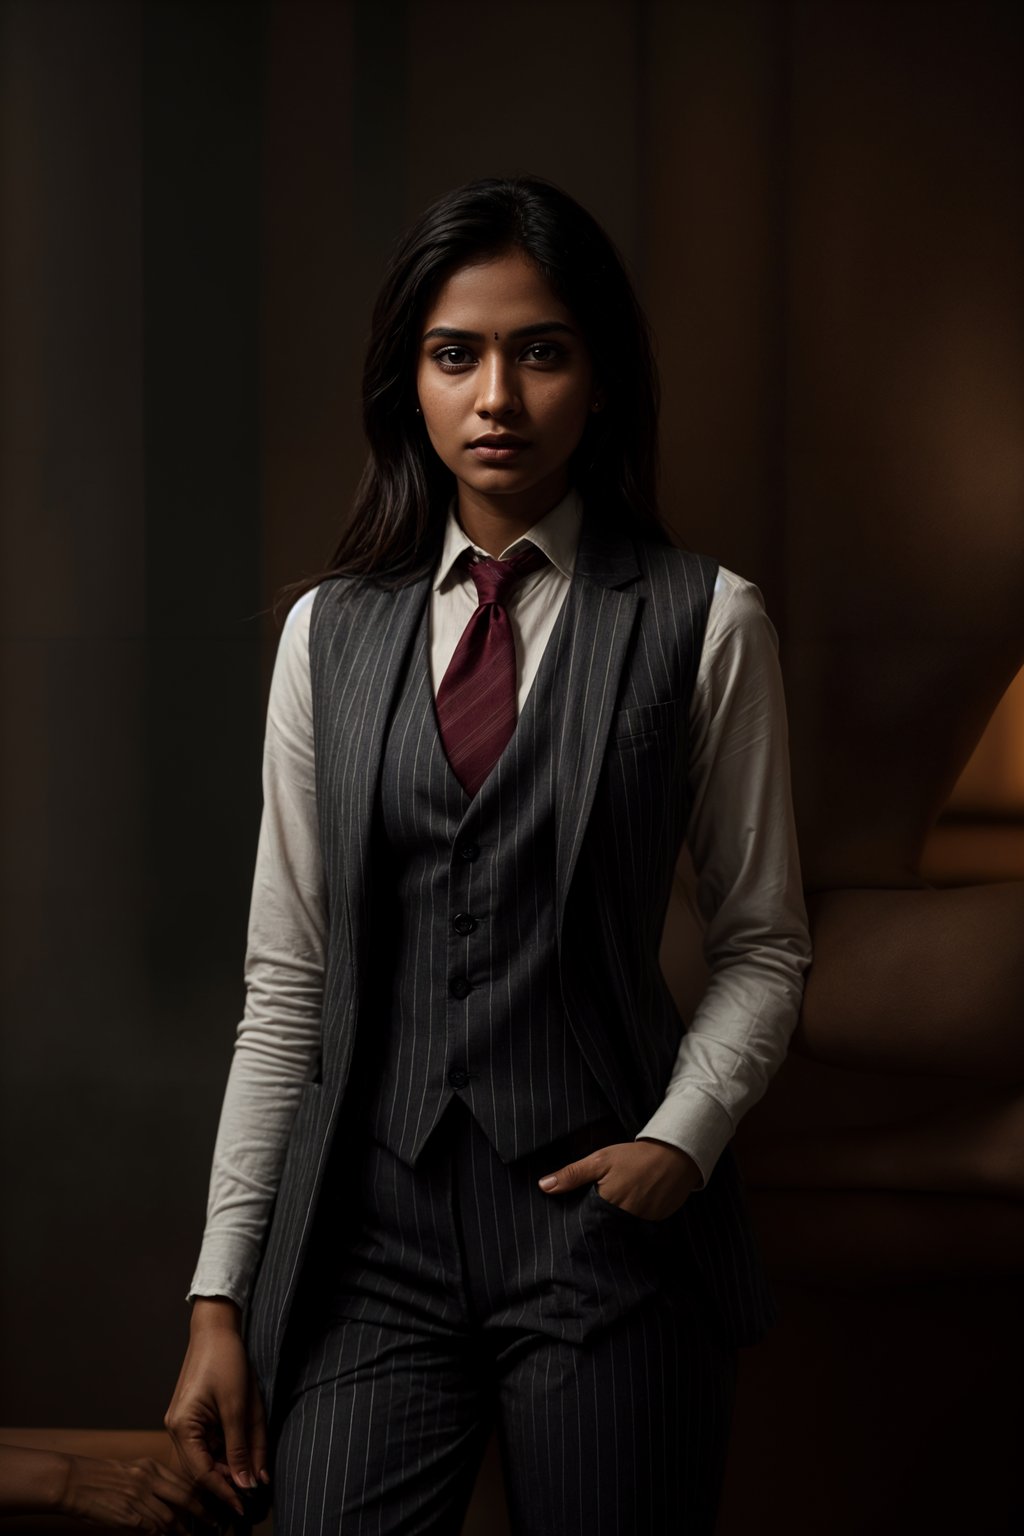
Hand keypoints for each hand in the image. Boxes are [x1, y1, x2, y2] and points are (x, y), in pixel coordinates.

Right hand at [60, 1452, 211, 1533]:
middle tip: (213, 1521)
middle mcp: (149, 1480)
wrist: (74, 1482)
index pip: (184, 1480)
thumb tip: (170, 1497)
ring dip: (182, 1530)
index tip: (211, 1501)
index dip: (201, 1493)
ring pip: (170, 1518)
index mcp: (151, 1467)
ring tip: (190, 1535)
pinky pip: (152, 1529)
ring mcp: (139, 1499)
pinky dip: (162, 1535)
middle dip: (202, 1512)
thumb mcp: (132, 1470)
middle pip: (185, 1497)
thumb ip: (152, 1481)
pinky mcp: (128, 1516)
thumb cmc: (100, 1477)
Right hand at [164, 1297, 268, 1520]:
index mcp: (182, 1427)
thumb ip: (242, 1448)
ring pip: (207, 1456)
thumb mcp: (239, 1407)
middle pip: (202, 1467)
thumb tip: (249, 1483)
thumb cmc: (226, 1360)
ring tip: (254, 1468)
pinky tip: (244, 1449)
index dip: (224, 1492)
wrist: (216, 1328)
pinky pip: (208, 1441)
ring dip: (230, 1463)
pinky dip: (227, 1448)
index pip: (201, 1473)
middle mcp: (177, 1428)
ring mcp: (183, 1422)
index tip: (243, 1507)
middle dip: (229, 1479)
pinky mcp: (193, 1415)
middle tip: (255, 1488)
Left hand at [537, 1137, 701, 1219]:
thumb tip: (543, 1186)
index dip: (581, 1218)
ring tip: (619, 1206)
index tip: (577, 1216)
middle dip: (599, 1222)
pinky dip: (636, 1219)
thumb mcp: (600, 1160)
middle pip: (605, 1227)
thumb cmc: (633, 1155)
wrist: (675, 1153)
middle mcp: (627, 1218)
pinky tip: (635, 1206)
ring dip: (618, 1221)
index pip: (587, 1221)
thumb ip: (573, 1174)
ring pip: (623, 1228)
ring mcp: (644, 1222)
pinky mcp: (658, 1222)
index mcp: (609, 1203)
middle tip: (601, 1208)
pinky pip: (640, 1226)